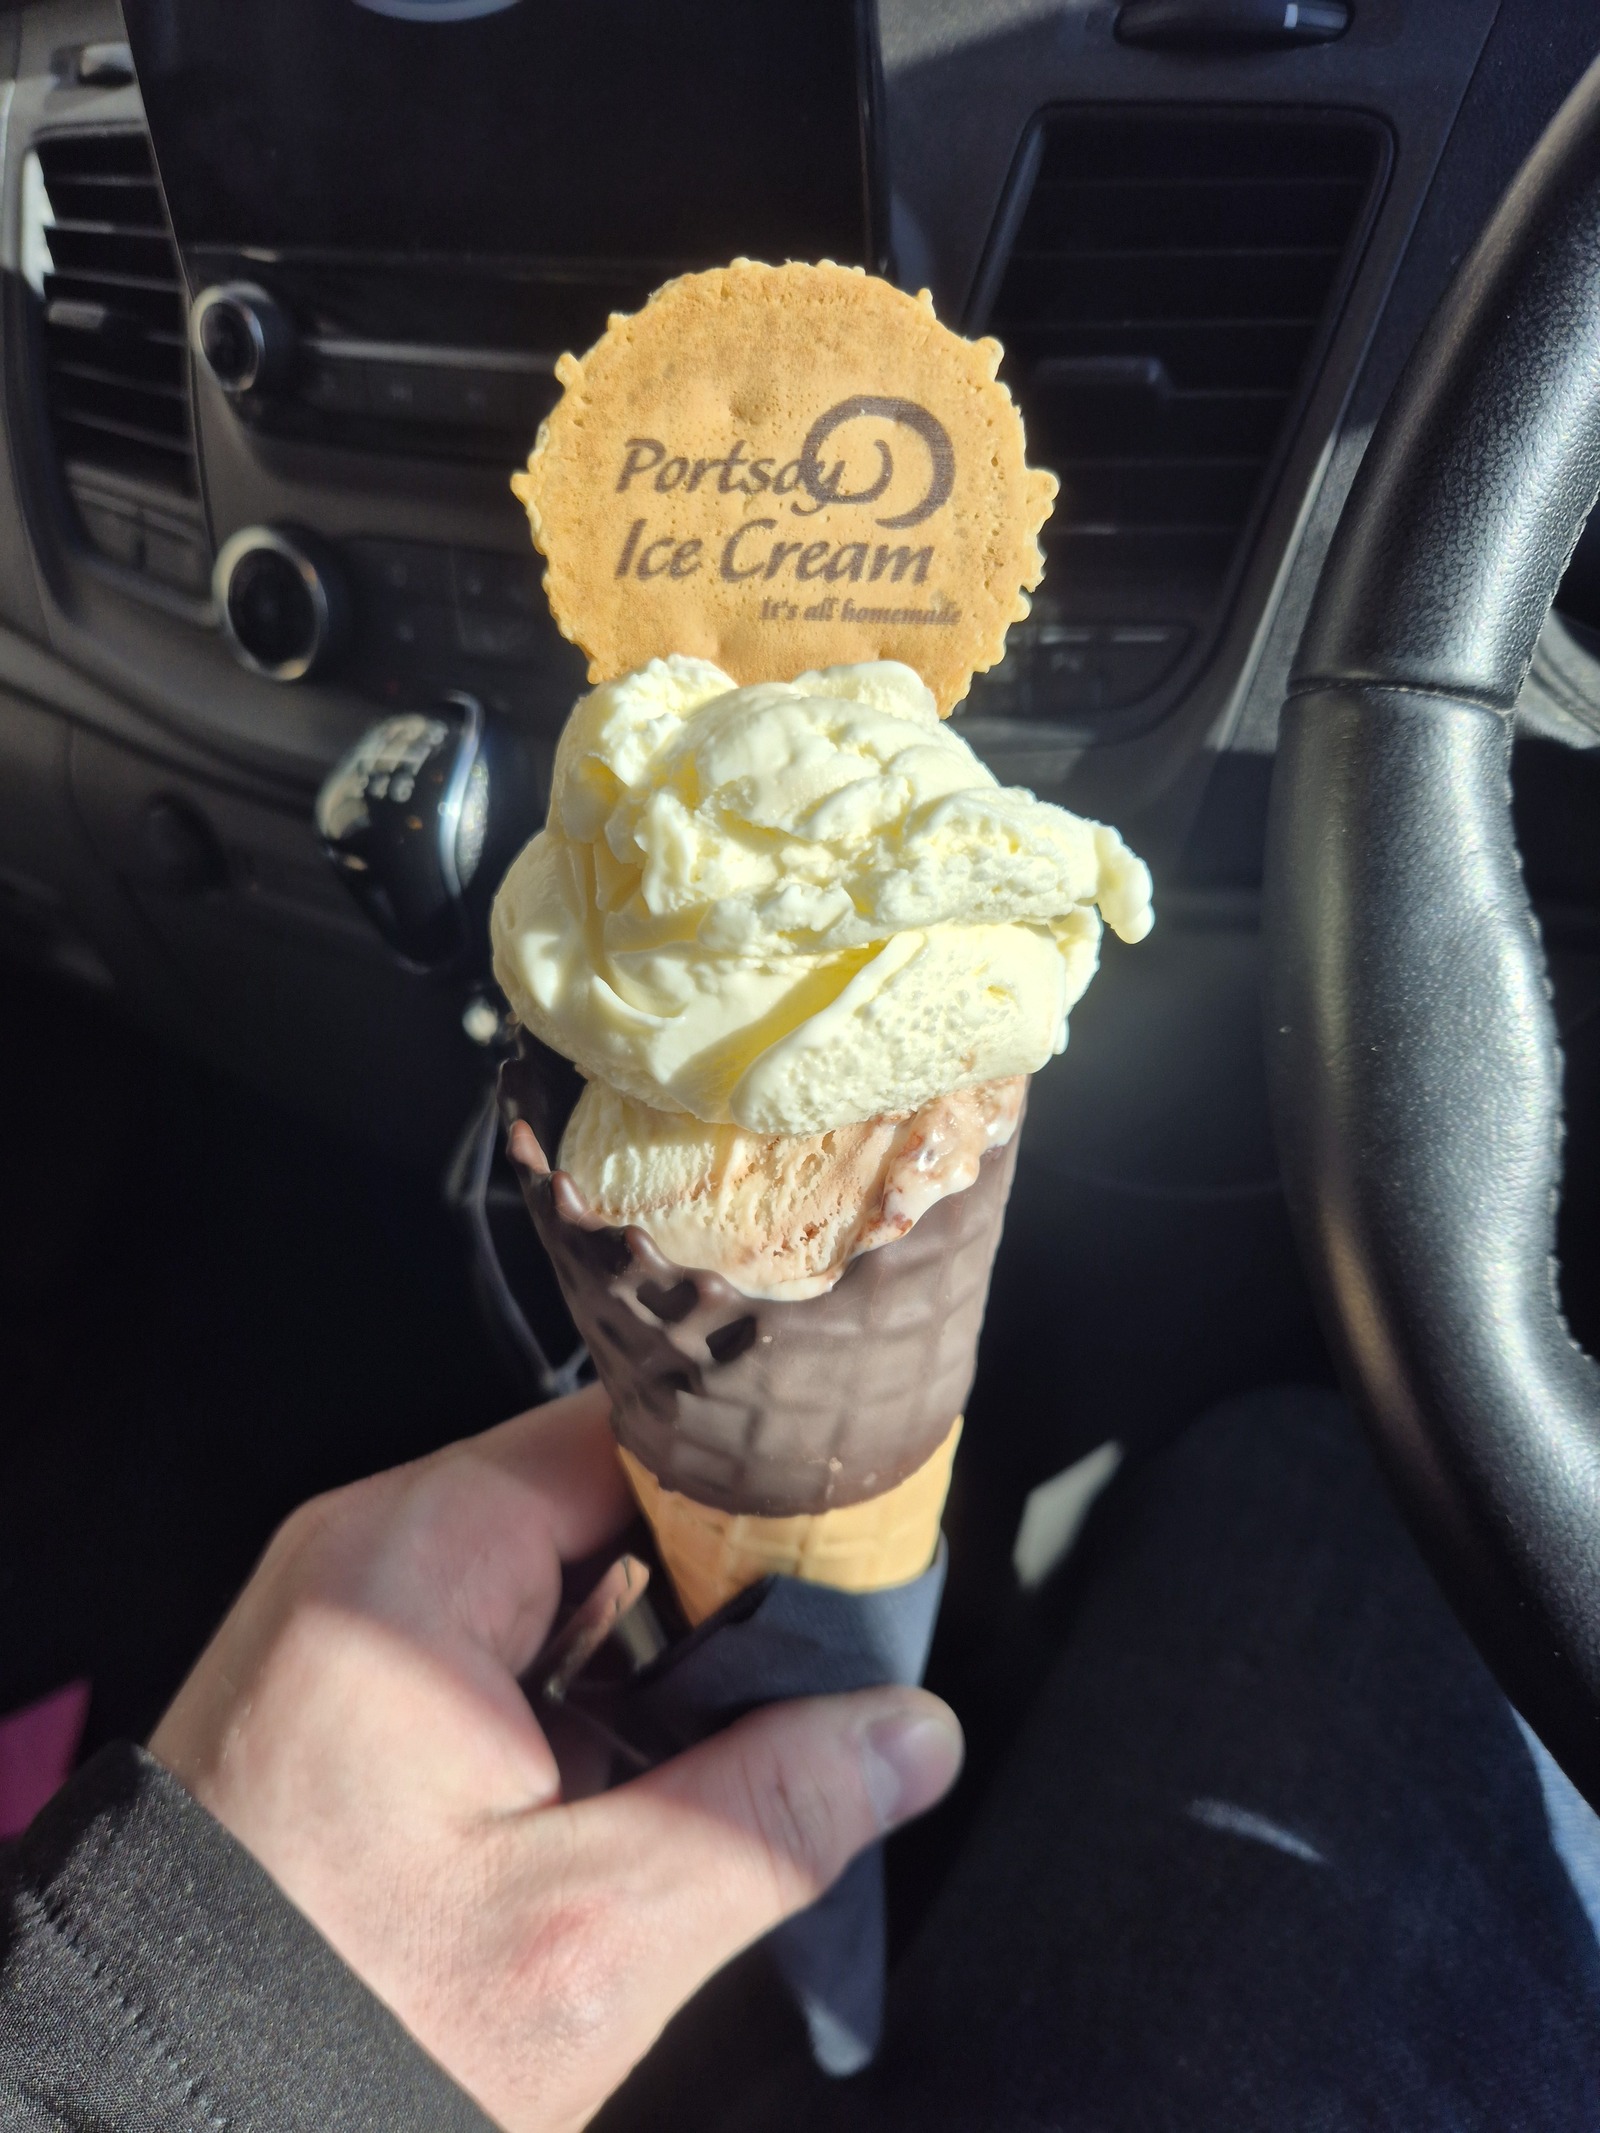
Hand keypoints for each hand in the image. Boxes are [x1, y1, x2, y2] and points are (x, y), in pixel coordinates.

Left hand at [150, 1385, 963, 2131]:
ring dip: (645, 1654)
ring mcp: (346, 1618)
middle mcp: (366, 1555)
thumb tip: (909, 1734)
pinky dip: (574, 1695)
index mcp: (410, 1560)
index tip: (846, 1555)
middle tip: (801, 1680)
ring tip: (719, 1747)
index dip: (750, 1490)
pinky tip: (620, 1784)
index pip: (626, 1440)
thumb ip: (771, 1816)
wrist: (146, 2119)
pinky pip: (496, 1640)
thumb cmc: (325, 2023)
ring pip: (554, 1578)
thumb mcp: (588, 1937)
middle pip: (596, 1504)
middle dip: (708, 1588)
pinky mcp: (344, 1685)